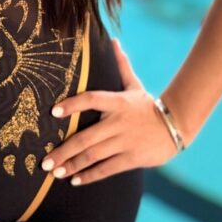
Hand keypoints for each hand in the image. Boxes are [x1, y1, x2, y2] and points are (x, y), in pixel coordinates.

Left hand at [39, 37, 177, 185]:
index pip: (92, 99)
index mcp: (117, 102)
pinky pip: (107, 169)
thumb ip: (121, 66)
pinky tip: (75, 181)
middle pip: (86, 138)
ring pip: (94, 156)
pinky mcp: (132, 158)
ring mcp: (125, 142)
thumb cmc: (148, 105)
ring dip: (73, 165)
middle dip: (64, 151)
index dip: (73, 104)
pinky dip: (90, 175)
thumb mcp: (134, 85)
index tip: (53, 112)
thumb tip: (113, 40)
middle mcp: (119, 123)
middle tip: (45, 161)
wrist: (176, 125)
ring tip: (55, 172)